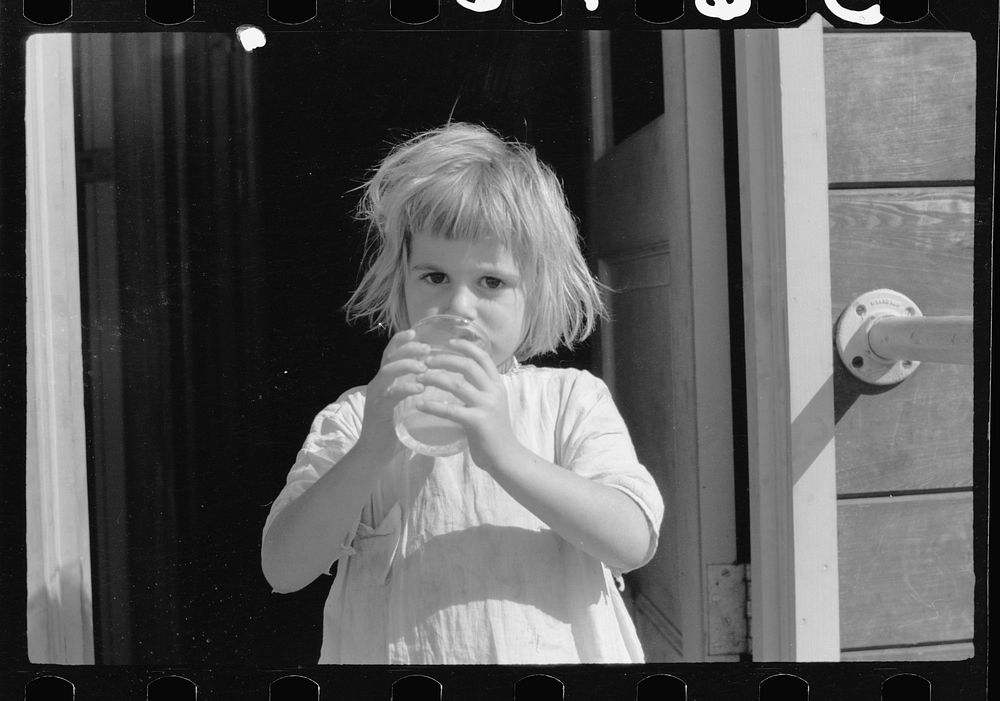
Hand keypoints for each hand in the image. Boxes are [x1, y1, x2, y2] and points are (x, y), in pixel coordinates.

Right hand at [356, 329, 429, 460]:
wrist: (376, 453)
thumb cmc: (395, 427)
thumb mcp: (404, 402)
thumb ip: (413, 388)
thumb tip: (437, 378)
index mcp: (385, 379)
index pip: (391, 352)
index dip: (402, 340)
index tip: (417, 331)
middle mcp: (378, 383)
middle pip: (389, 356)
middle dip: (407, 348)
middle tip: (426, 347)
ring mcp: (376, 396)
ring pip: (387, 371)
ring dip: (406, 365)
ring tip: (423, 366)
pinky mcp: (378, 410)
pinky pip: (390, 394)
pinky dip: (405, 388)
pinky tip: (419, 388)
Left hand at [415, 339, 517, 469]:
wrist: (506, 457)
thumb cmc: (494, 432)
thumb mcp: (492, 405)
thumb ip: (480, 391)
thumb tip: (460, 379)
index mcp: (497, 385)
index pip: (483, 357)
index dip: (466, 347)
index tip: (449, 342)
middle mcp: (494, 392)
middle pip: (468, 365)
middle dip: (444, 359)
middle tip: (426, 360)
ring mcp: (487, 406)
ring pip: (457, 384)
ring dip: (435, 378)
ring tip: (419, 378)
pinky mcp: (478, 422)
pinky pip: (451, 410)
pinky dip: (433, 406)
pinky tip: (420, 404)